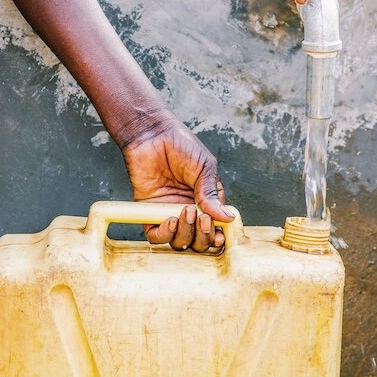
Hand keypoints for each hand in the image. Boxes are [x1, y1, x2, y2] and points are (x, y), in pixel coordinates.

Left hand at [122, 118, 233, 251]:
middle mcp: (189, 211)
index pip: (215, 229)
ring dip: (186, 234)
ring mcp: (168, 213)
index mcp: (206, 202)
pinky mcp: (149, 212)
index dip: (217, 237)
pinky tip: (170, 220)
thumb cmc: (181, 146)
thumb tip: (227, 217)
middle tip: (201, 218)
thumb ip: (211, 194)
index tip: (219, 235)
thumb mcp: (204, 168)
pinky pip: (155, 236)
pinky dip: (164, 234)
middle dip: (203, 236)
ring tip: (186, 212)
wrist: (152, 135)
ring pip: (179, 241)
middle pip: (198, 241)